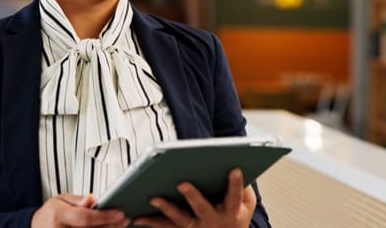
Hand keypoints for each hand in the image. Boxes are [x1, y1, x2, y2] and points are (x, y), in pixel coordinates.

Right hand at [32, 193, 129, 227]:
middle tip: (124, 220)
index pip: (85, 218)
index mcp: (58, 215)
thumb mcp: (60, 199)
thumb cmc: (50, 214)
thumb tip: (92, 199)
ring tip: (119, 225)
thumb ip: (77, 200)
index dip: (105, 216)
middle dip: (111, 225)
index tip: (119, 213)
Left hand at [133, 168, 255, 227]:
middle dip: (192, 196)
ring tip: (154, 198)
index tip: (234, 169)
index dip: (235, 183)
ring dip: (166, 208)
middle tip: (182, 183)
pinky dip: (151, 221)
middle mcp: (212, 221)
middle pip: (202, 208)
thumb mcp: (248, 206)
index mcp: (231, 212)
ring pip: (180, 219)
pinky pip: (165, 227)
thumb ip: (244, 187)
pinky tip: (138, 216)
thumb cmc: (236, 220)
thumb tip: (237, 164)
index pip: (235, 196)